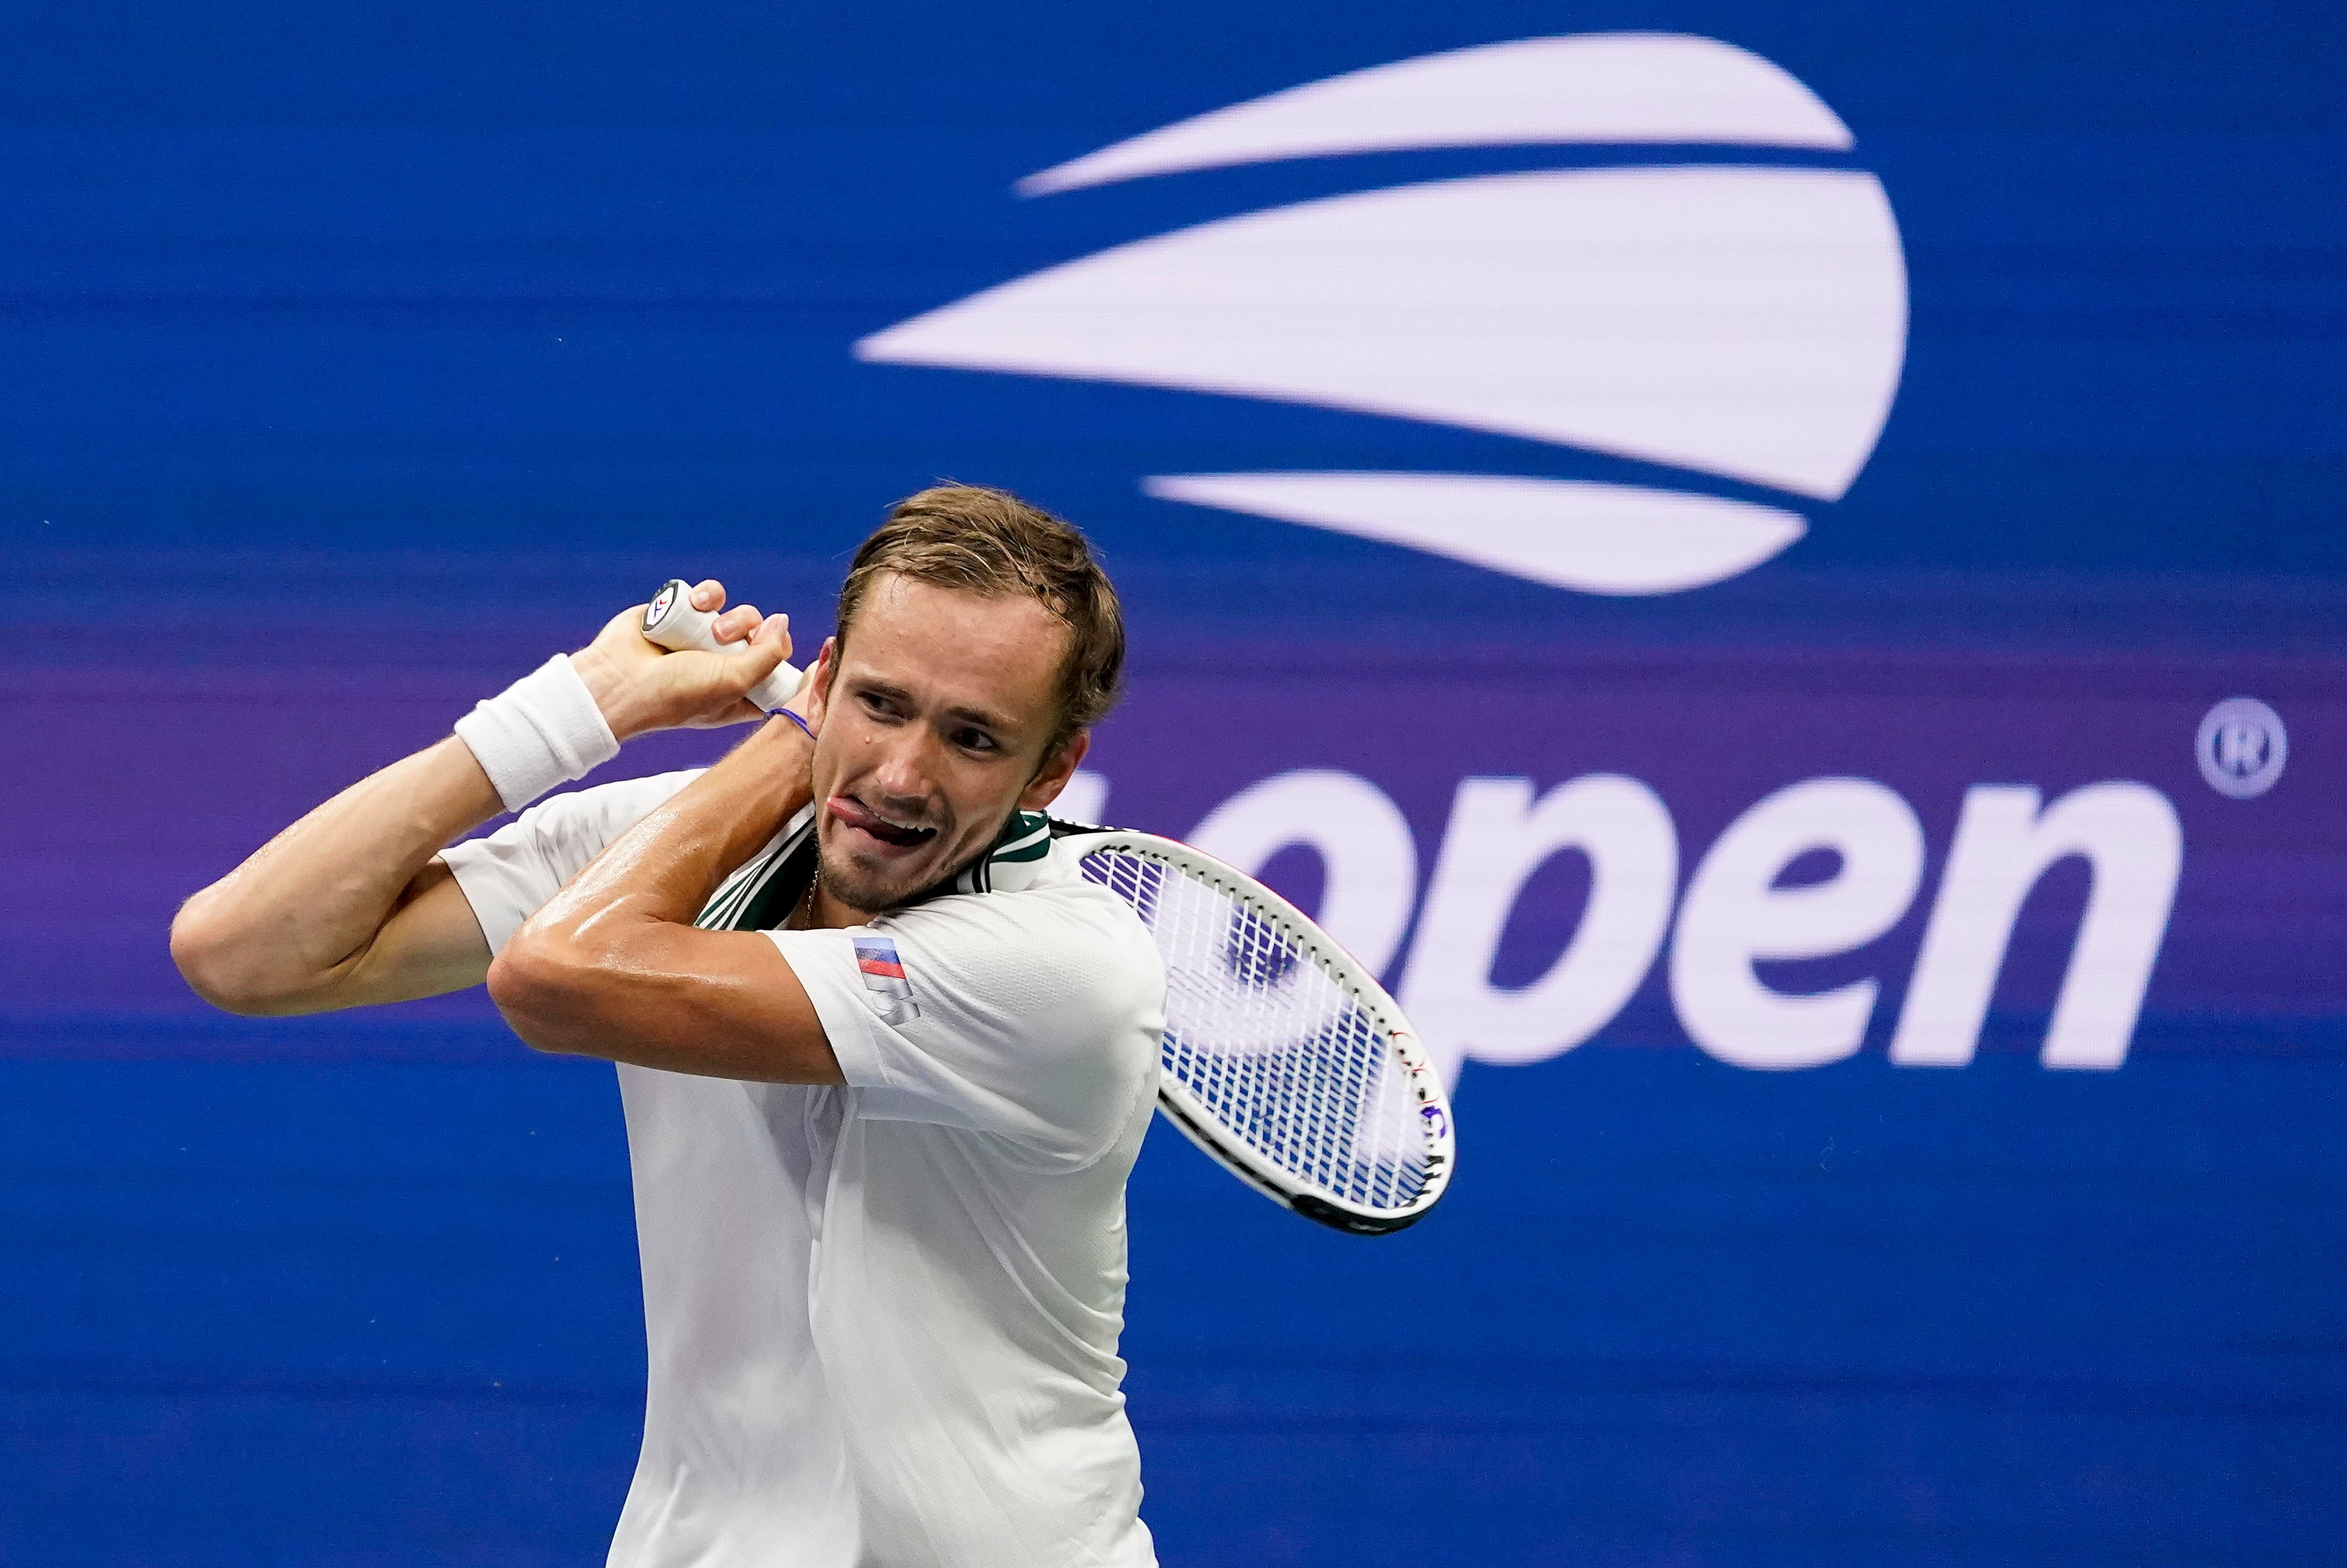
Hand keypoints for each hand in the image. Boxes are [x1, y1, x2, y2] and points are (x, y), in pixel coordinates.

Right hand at [569, 580, 794, 740]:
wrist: (619, 679)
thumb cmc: (674, 693)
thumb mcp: (734, 682)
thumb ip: (769, 655)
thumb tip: (782, 621)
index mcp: (742, 693)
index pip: (781, 673)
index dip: (791, 660)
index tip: (801, 652)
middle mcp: (726, 667)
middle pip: (765, 636)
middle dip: (751, 630)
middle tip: (725, 639)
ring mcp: (704, 641)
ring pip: (741, 613)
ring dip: (729, 614)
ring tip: (705, 627)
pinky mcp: (684, 617)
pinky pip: (710, 596)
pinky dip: (705, 595)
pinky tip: (692, 604)